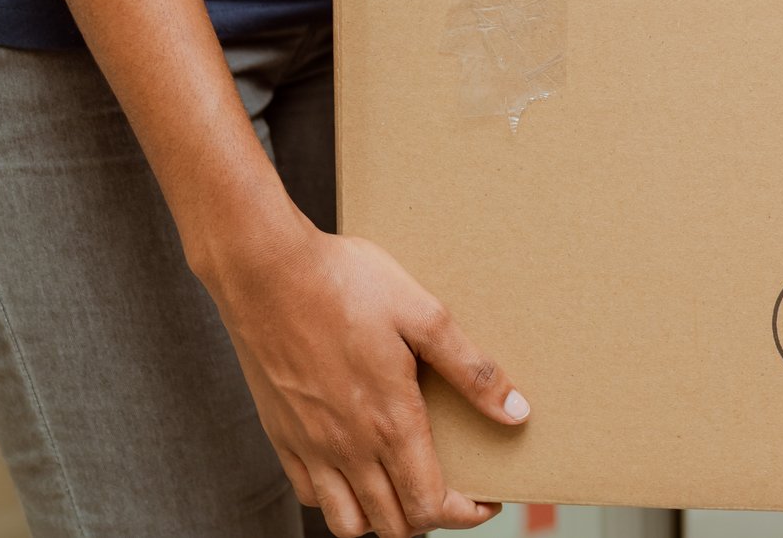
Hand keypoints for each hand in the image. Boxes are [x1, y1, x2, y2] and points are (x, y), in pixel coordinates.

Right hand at [202, 217, 529, 537]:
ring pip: (346, 523)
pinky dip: (337, 496)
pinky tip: (355, 464)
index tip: (486, 499)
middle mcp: (347, 447)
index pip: (430, 506)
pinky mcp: (280, 434)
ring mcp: (308, 445)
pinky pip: (309, 493)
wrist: (264, 269)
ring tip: (402, 484)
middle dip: (430, 516)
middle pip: (393, 525)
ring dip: (380, 517)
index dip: (466, 513)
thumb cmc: (347, 283)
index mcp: (389, 422)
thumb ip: (471, 370)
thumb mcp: (424, 315)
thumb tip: (518, 413)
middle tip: (452, 487)